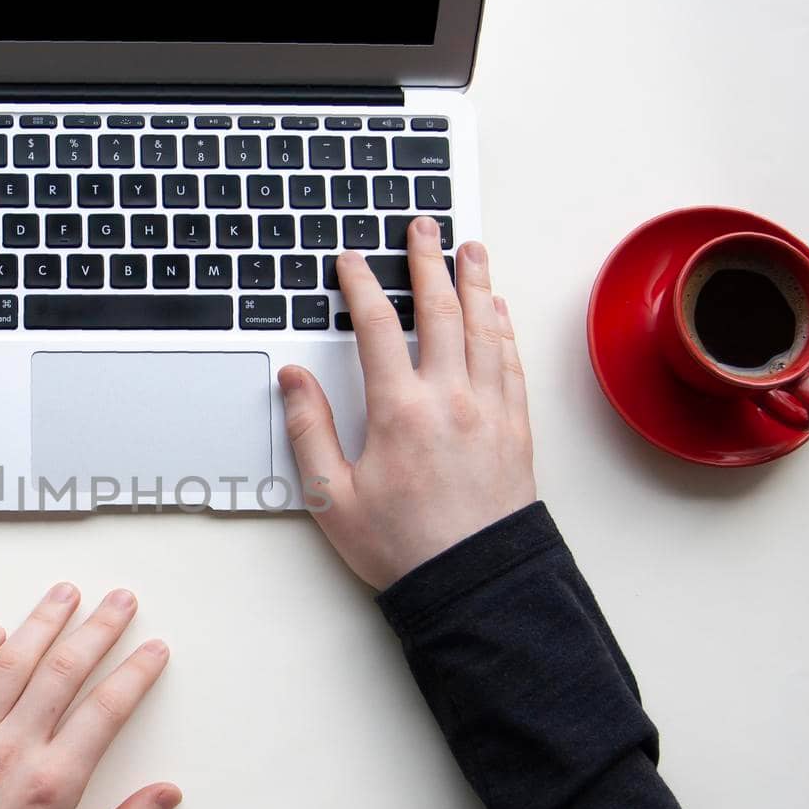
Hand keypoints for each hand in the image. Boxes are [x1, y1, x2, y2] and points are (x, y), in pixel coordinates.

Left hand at [0, 583, 178, 808]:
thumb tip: (168, 795)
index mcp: (52, 784)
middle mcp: (10, 749)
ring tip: (65, 593)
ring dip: (41, 623)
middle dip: (98, 629)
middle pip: (63, 671)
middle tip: (121, 599)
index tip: (155, 648)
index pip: (106, 710)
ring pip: (10, 664)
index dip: (136, 673)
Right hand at [278, 217, 536, 588]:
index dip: (362, 285)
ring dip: (476, 281)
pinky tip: (498, 310)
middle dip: (429, 261)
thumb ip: (310, 430)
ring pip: (485, 327)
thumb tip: (293, 379)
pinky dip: (503, 327)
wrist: (475, 582)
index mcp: (399, 411)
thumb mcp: (332, 496)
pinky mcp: (516, 427)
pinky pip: (510, 361)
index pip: (378, 326)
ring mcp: (489, 409)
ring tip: (470, 248)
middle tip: (423, 226)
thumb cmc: (402, 547)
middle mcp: (450, 399)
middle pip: (441, 310)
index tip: (351, 260)